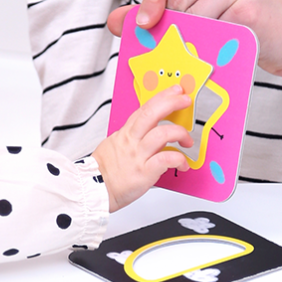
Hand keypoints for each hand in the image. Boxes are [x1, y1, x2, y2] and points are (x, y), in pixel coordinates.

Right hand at [92, 85, 192, 211]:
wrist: (93, 190)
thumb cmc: (103, 172)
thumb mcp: (113, 146)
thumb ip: (131, 138)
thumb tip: (148, 134)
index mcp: (125, 134)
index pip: (144, 108)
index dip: (161, 97)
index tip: (174, 91)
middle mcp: (132, 141)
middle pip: (152, 113)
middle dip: (171, 103)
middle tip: (185, 99)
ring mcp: (138, 155)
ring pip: (162, 134)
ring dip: (180, 133)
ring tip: (187, 141)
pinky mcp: (144, 172)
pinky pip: (166, 159)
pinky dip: (179, 159)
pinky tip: (183, 163)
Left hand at [107, 0, 281, 77]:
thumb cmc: (253, 18)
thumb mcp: (207, 2)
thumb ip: (161, 7)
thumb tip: (114, 21)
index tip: (149, 22)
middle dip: (177, 25)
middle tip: (195, 41)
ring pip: (192, 16)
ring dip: (197, 39)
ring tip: (218, 43)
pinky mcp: (252, 4)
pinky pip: (212, 31)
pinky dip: (214, 46)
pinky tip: (231, 46)